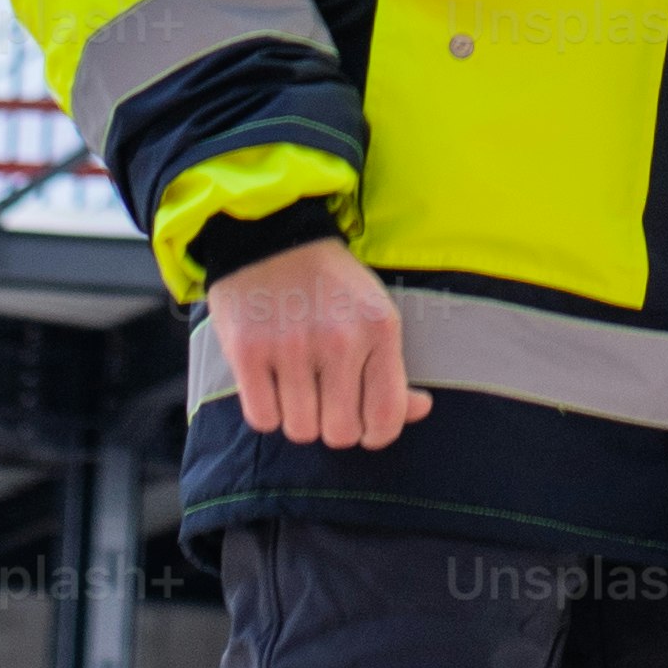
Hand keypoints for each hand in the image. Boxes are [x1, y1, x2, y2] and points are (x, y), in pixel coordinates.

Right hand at [208, 234, 427, 448]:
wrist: (267, 233)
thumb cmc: (328, 282)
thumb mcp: (374, 312)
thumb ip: (394, 368)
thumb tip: (419, 409)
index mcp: (378, 329)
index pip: (386, 417)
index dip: (376, 433)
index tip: (364, 421)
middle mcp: (339, 340)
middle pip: (340, 434)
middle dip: (334, 425)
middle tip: (326, 399)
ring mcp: (291, 347)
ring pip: (300, 430)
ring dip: (299, 418)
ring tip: (297, 386)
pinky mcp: (248, 353)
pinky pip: (263, 419)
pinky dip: (268, 411)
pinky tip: (272, 384)